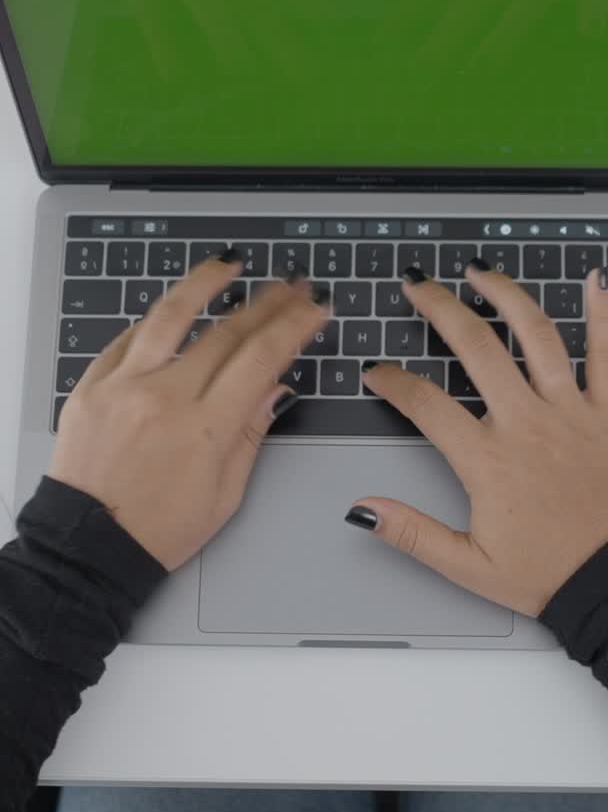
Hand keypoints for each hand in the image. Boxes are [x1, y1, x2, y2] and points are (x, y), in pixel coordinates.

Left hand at [49, 257, 328, 569]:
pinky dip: (156, 320)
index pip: (261, 358)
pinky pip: (129, 339)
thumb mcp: (224, 493)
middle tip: (289, 287)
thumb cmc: (158, 530)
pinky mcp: (92, 386)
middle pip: (226, 332)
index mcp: (206, 428)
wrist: (90, 546)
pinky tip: (175, 308)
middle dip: (266, 304)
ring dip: (206, 284)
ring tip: (230, 266)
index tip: (313, 308)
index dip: (293, 326)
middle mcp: (165, 397)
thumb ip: (250, 434)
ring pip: (171, 316)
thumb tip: (275, 388)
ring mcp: (124, 386)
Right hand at [348, 265, 607, 616]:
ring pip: (535, 336)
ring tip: (480, 272)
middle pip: (475, 348)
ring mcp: (570, 413)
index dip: (393, 381)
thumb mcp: (467, 564)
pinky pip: (607, 355)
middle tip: (418, 286)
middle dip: (440, 308)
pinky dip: (603, 315)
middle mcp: (526, 424)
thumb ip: (410, 532)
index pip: (426, 404)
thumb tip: (362, 511)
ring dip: (505, 295)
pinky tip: (597, 282)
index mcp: (488, 460)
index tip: (376, 371)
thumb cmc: (548, 574)